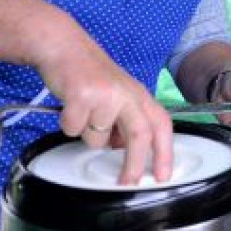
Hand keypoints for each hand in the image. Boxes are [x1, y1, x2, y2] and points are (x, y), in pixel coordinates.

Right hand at [34, 20, 173, 184]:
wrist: (64, 47)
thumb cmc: (91, 74)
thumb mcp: (119, 95)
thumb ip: (126, 121)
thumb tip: (123, 149)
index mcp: (139, 95)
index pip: (162, 124)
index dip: (165, 151)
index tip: (164, 175)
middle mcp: (127, 94)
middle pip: (140, 135)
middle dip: (134, 164)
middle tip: (128, 183)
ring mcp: (106, 94)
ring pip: (98, 138)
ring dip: (87, 135)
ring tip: (83, 112)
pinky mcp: (82, 96)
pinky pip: (73, 129)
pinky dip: (68, 125)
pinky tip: (70, 106)